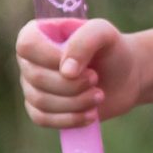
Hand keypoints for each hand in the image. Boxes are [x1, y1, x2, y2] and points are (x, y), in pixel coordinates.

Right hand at [16, 17, 143, 127]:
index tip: (82, 65)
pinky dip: (69, 119)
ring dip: (75, 102)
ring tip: (100, 96)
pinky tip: (91, 114)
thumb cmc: (111, 49)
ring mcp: (32, 86)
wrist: (125, 75)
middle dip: (72, 84)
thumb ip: (84, 41)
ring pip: (40, 101)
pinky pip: (42, 119)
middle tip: (96, 78)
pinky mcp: (41, 109)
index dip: (51, 57)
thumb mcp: (103, 33)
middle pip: (36, 77)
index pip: (27, 45)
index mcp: (38, 33)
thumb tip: (65, 72)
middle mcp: (29, 60)